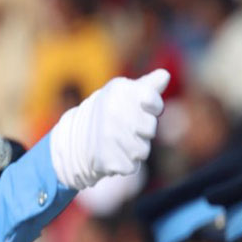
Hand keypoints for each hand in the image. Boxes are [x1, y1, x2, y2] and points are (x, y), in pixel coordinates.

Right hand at [49, 69, 170, 190]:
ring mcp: (110, 137)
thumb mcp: (126, 94)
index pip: (152, 101)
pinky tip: (113, 154)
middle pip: (150, 128)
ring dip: (135, 149)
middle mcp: (113, 111)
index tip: (143, 106)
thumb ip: (148, 86)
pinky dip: (125, 164)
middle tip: (127, 128)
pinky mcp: (108, 160)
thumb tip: (165, 75)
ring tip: (119, 142)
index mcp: (118, 90)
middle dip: (143, 131)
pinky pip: (132, 166)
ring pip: (143, 150)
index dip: (152, 107)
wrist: (76, 139)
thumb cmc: (110, 113)